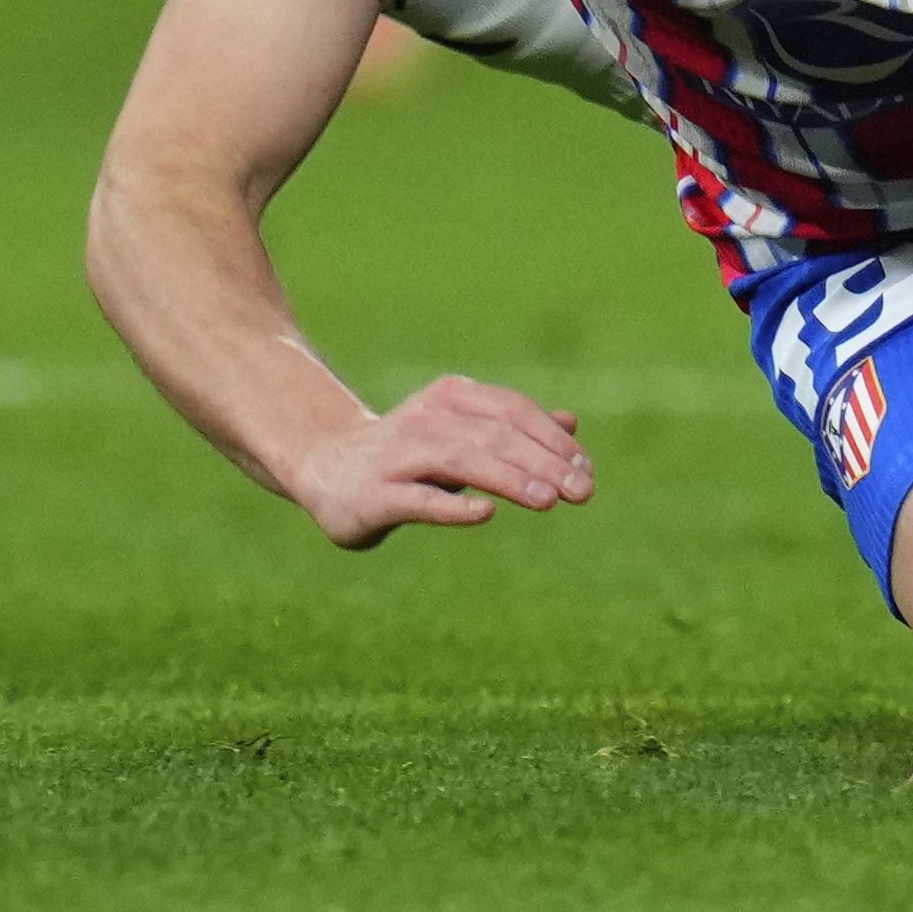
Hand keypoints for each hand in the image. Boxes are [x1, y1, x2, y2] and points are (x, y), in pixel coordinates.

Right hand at [282, 375, 592, 549]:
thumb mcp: (463, 435)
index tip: (585, 471)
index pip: (511, 410)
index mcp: (450, 398)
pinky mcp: (377, 494)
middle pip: (493, 435)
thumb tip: (571, 423)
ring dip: (509, 478)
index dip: (551, 439)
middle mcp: (425, 419)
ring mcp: (398, 455)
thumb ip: (513, 430)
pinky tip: (484, 513)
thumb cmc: (410, 455)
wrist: (327, 468)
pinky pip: (418, 499)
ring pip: (460, 460)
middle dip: (542, 462)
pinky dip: (452, 505)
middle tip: (583, 491)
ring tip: (549, 500)